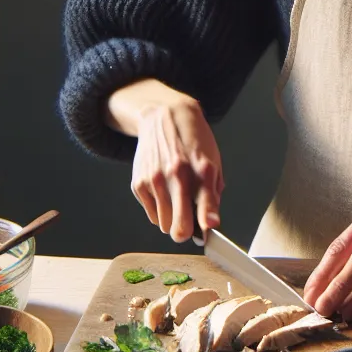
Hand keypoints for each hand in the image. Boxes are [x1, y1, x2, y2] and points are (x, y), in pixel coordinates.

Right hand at [109, 79, 222, 242]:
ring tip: (176, 200)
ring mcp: (154, 180)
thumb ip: (213, 195)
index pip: (205, 207)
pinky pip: (151, 214)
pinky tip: (164, 191)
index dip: (206, 225)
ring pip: (163, 225)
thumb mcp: (213, 163)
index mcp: (202, 170)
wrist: (164, 117)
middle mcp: (177, 175)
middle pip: (178, 228)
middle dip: (185, 232)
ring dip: (172, 219)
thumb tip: (210, 224)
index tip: (207, 234)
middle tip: (189, 226)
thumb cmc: (193, 143)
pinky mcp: (138, 183)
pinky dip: (159, 209)